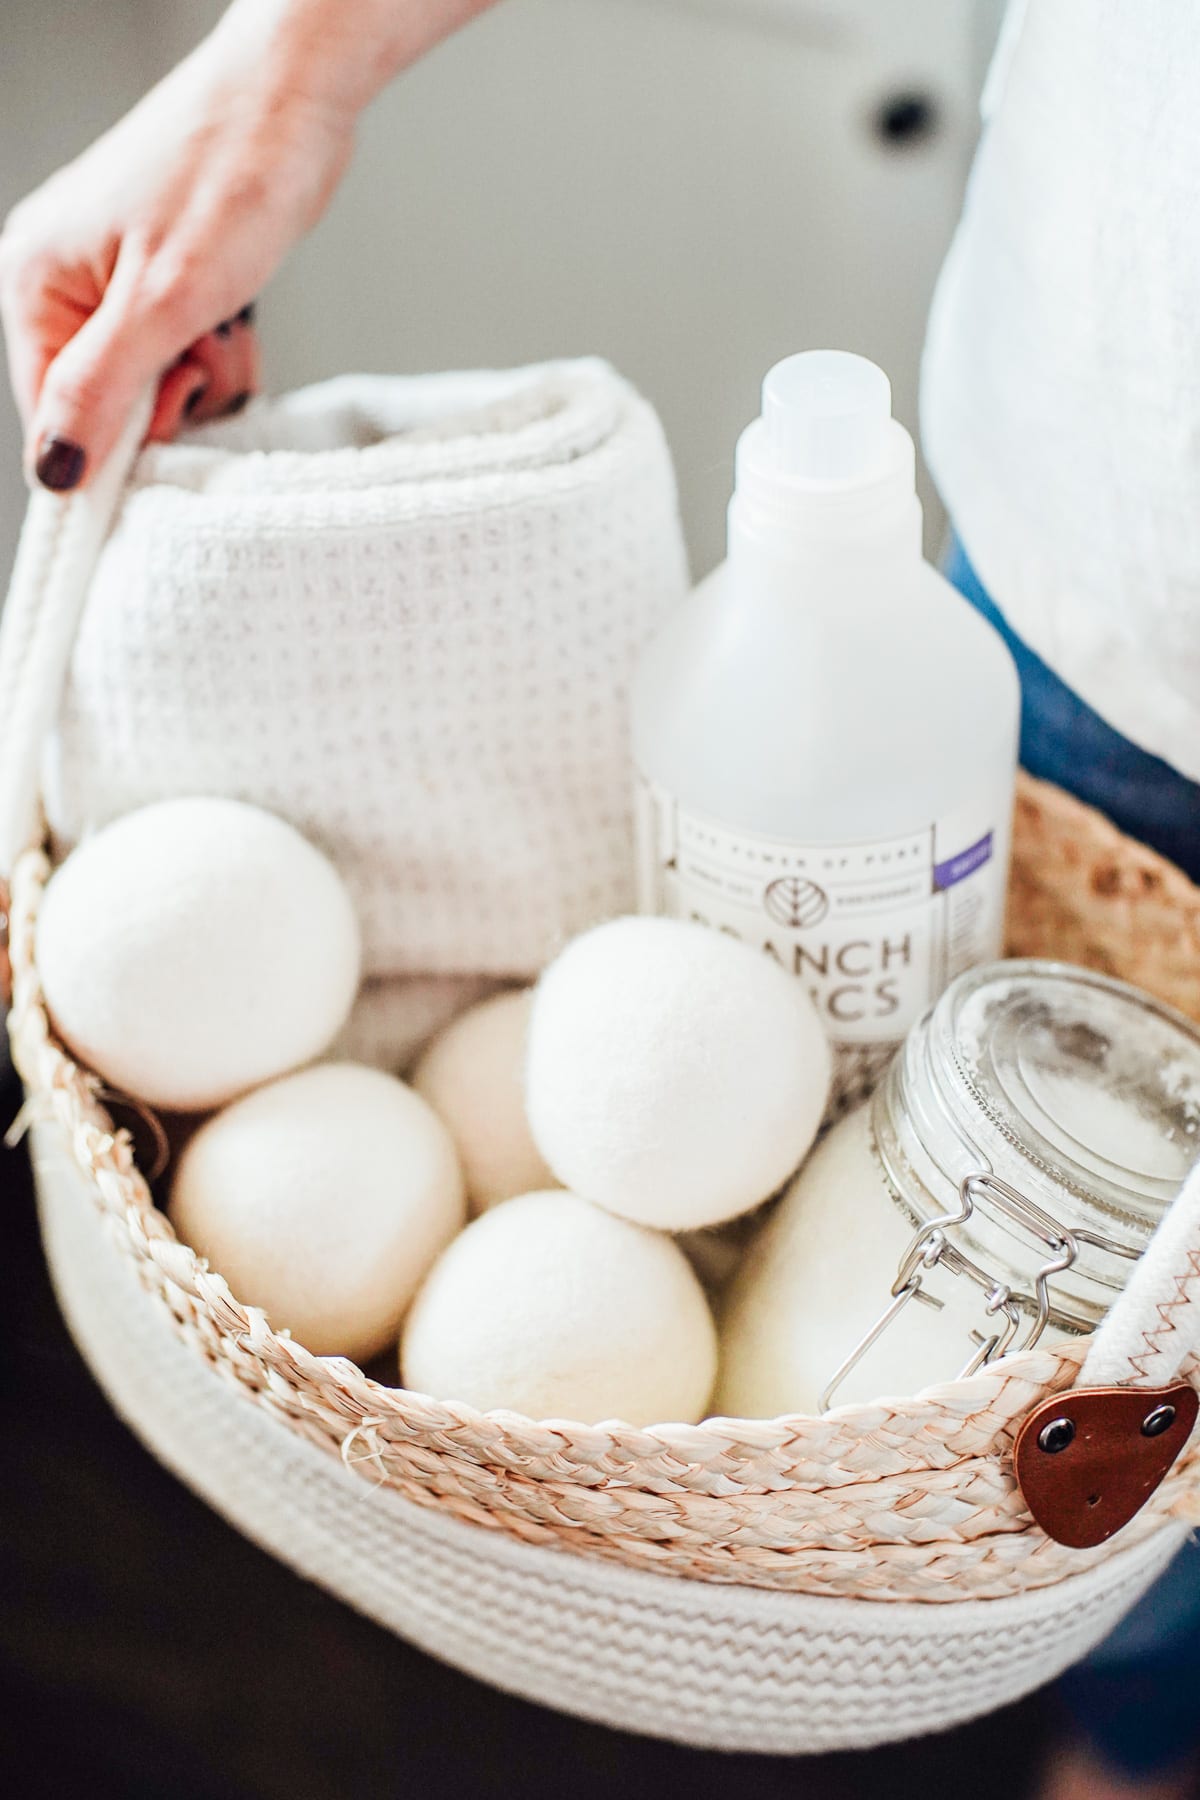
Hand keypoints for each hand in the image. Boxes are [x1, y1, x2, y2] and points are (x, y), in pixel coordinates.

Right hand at [0, 12, 358, 490]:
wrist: (293, 98)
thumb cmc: (230, 175)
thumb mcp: (162, 304)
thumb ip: (100, 393)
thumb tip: (54, 471)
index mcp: (36, 282)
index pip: (54, 418)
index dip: (118, 439)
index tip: (173, 409)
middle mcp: (64, 282)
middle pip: (110, 407)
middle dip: (173, 395)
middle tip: (206, 350)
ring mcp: (115, 279)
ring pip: (158, 384)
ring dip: (205, 372)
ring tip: (225, 322)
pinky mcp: (165, 278)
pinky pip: (184, 352)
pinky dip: (217, 348)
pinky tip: (235, 315)